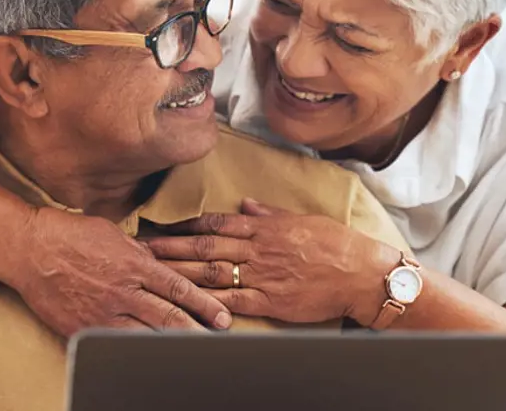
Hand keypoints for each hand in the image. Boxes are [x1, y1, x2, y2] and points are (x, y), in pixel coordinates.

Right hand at [10, 206, 233, 336]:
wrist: (29, 248)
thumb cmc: (69, 234)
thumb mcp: (112, 233)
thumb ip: (138, 252)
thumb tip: (157, 264)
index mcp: (134, 264)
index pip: (178, 288)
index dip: (204, 305)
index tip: (222, 317)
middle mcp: (124, 291)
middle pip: (170, 317)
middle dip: (198, 331)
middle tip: (218, 340)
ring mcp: (104, 313)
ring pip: (147, 335)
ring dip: (172, 345)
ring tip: (192, 353)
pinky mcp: (84, 328)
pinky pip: (116, 344)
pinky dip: (137, 351)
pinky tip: (150, 357)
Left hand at [142, 198, 397, 325]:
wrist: (362, 273)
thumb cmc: (336, 244)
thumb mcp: (300, 219)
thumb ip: (269, 213)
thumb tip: (244, 204)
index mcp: (263, 228)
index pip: (216, 223)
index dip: (186, 224)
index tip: (163, 225)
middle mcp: (257, 249)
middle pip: (205, 246)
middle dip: (171, 246)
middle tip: (143, 248)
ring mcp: (262, 276)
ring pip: (212, 272)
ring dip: (180, 271)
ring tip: (154, 272)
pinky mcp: (270, 301)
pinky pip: (233, 301)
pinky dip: (210, 301)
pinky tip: (188, 301)